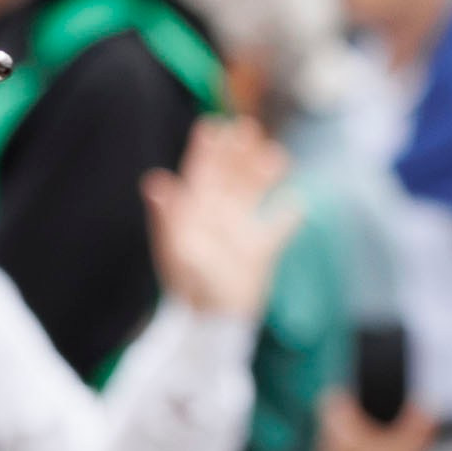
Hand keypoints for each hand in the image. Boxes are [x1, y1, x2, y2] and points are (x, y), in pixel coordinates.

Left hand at [143, 115, 301, 322]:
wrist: (212, 325)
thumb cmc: (191, 288)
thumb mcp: (178, 249)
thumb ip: (169, 214)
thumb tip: (154, 181)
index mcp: (195, 213)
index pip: (201, 173)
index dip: (206, 149)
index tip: (213, 125)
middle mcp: (218, 217)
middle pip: (231, 175)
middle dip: (239, 152)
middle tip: (249, 129)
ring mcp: (241, 232)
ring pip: (255, 192)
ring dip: (265, 174)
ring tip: (278, 158)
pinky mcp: (261, 251)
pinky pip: (279, 228)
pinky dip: (290, 215)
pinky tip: (297, 203)